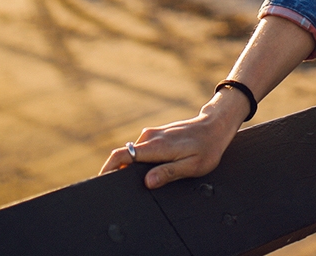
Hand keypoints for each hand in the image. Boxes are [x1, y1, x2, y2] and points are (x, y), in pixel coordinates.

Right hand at [98, 91, 246, 188]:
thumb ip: (168, 173)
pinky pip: (141, 149)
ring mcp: (152, 134)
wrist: (215, 126)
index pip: (121, 156)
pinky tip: (147, 171)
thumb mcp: (192, 166)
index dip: (107, 168)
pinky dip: (138, 161)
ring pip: (133, 153)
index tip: (100, 181)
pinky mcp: (156, 135)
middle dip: (116, 171)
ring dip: (129, 166)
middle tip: (117, 189)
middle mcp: (150, 137)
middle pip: (123, 155)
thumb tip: (147, 182)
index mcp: (156, 146)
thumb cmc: (207, 148)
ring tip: (133, 183)